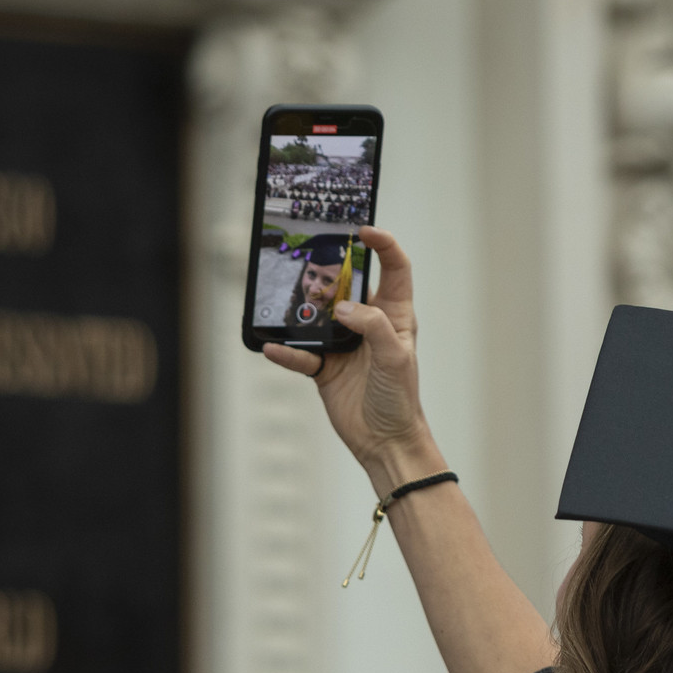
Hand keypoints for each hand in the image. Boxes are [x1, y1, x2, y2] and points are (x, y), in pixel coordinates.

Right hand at [263, 227, 438, 489]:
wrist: (385, 441)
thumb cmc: (400, 398)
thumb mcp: (395, 358)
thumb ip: (373, 327)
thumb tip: (343, 308)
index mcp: (395, 315)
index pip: (394, 269)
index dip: (383, 245)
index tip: (364, 230)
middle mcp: (369, 324)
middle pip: (348, 285)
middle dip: (331, 270)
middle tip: (313, 258)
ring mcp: (344, 344)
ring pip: (317, 315)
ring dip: (303, 308)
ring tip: (288, 300)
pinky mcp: (324, 367)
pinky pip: (299, 353)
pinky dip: (285, 351)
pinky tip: (272, 347)